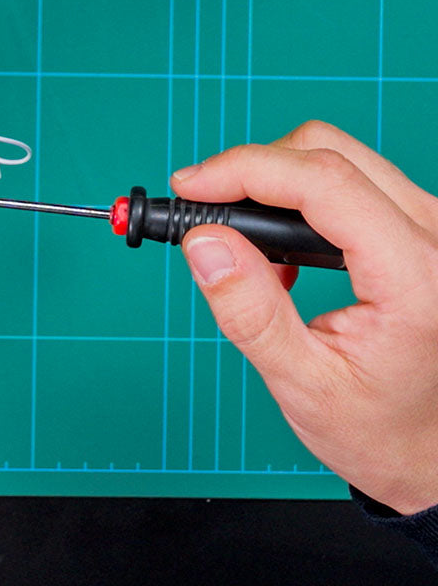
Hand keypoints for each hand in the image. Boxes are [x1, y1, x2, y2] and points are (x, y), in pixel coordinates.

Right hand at [172, 120, 437, 514]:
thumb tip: (203, 242)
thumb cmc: (376, 427)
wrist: (429, 448)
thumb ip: (249, 313)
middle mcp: (433, 236)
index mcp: (413, 275)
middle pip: (325, 152)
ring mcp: (429, 225)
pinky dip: (296, 196)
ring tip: (241, 243)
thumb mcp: (302, 383)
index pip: (322, 181)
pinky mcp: (416, 225)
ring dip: (271, 182)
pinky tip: (279, 253)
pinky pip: (348, 178)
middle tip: (199, 212)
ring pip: (334, 154)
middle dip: (250, 171)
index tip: (187, 188)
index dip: (244, 170)